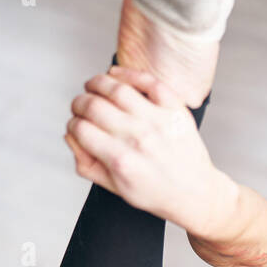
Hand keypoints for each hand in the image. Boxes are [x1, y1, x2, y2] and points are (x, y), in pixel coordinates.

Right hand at [63, 66, 234, 234]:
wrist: (195, 194)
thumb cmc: (157, 193)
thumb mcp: (116, 188)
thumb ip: (87, 164)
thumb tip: (71, 135)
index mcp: (121, 161)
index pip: (80, 129)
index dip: (72, 124)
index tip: (75, 124)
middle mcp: (138, 139)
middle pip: (93, 105)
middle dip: (79, 103)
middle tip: (80, 105)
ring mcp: (158, 121)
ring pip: (115, 88)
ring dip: (96, 83)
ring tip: (92, 86)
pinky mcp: (174, 109)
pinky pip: (147, 81)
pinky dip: (127, 73)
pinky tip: (115, 75)